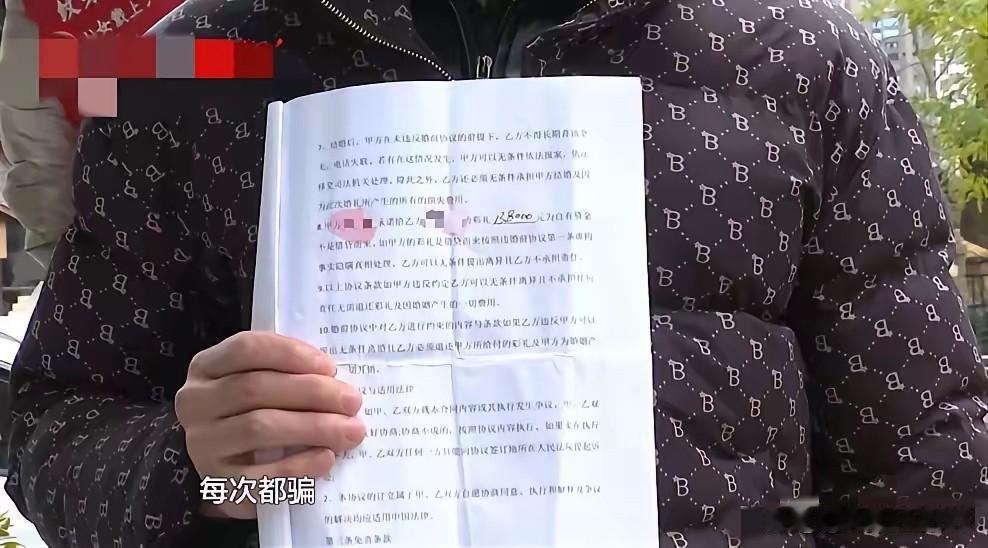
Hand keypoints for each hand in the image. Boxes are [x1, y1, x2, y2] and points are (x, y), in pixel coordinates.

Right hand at [175, 331, 364, 518]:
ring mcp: (202, 444)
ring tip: (350, 431)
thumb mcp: (262, 381)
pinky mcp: (217, 482)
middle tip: (353, 401)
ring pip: (259, 428)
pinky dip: (297, 466)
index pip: (246, 349)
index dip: (291, 354)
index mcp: (207, 366)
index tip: (330, 367)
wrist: (229, 465)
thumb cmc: (256, 411)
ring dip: (312, 427)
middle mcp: (196, 402)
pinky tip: (325, 459)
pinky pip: (259, 475)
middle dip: (312, 392)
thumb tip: (339, 383)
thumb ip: (289, 373)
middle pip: (256, 388)